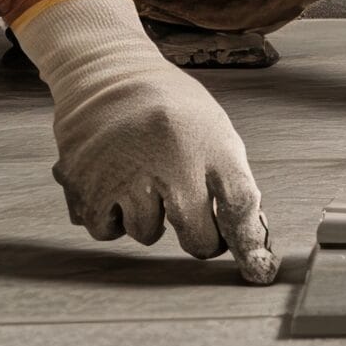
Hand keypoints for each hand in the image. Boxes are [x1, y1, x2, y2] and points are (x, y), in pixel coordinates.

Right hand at [12, 0, 278, 283]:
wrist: (108, 73)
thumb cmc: (169, 107)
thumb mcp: (214, 129)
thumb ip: (230, 180)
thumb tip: (247, 241)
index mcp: (210, 143)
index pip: (240, 204)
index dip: (251, 244)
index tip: (259, 272)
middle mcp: (170, 161)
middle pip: (197, 236)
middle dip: (199, 237)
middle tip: (190, 216)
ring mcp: (126, 174)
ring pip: (147, 234)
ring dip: (150, 220)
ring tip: (145, 180)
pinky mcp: (86, 182)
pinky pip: (106, 230)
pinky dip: (112, 218)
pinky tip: (116, 185)